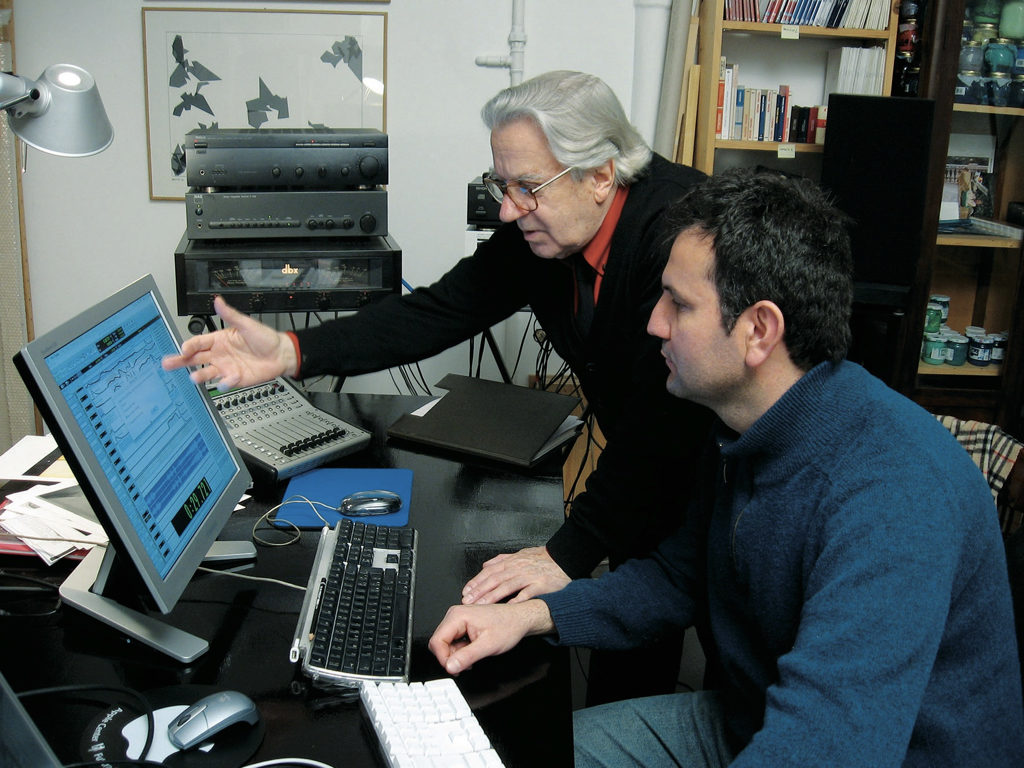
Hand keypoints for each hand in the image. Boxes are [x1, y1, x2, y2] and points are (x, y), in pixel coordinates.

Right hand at [161, 295, 297, 388]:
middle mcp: (219, 354)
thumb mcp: (246, 324)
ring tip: (194, 377)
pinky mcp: (235, 378)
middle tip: (168, 364)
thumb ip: (230, 314)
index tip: (184, 348)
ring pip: (206, 372)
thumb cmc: (265, 338)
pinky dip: (225, 383)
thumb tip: (218, 300)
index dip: (189, 345)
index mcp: (219, 339)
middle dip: (181, 361)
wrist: (281, 354)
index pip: (198, 342)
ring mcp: (226, 367)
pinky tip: (226, 381)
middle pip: (195, 358)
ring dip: (199, 375)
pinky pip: (226, 382)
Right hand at [428, 600, 553, 674]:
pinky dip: (460, 651)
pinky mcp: (461, 624)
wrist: (519, 619)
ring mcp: (458, 619)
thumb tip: (449, 666)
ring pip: (445, 643)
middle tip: (465, 665)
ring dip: (456, 655)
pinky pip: (452, 641)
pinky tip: (472, 652)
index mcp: (458, 616)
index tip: (454, 668)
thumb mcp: (488, 645)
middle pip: (439, 642)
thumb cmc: (508, 626)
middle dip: (449, 657)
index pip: (437, 641)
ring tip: (472, 658)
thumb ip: (466, 657)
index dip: (443, 658)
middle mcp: (455, 615)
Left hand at [461, 546, 569, 604]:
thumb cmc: (542, 559)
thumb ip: (502, 560)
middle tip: (468, 601)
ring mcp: (529, 576)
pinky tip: (507, 608)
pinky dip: (517, 601)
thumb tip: (486, 566)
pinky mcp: (541, 585)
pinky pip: (527, 594)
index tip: (466, 591)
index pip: (489, 572)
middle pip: (495, 579)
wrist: (564, 558)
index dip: (476, 581)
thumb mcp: (520, 554)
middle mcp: (518, 568)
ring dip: (492, 597)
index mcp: (512, 561)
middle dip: (479, 591)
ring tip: (481, 606)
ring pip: (507, 586)